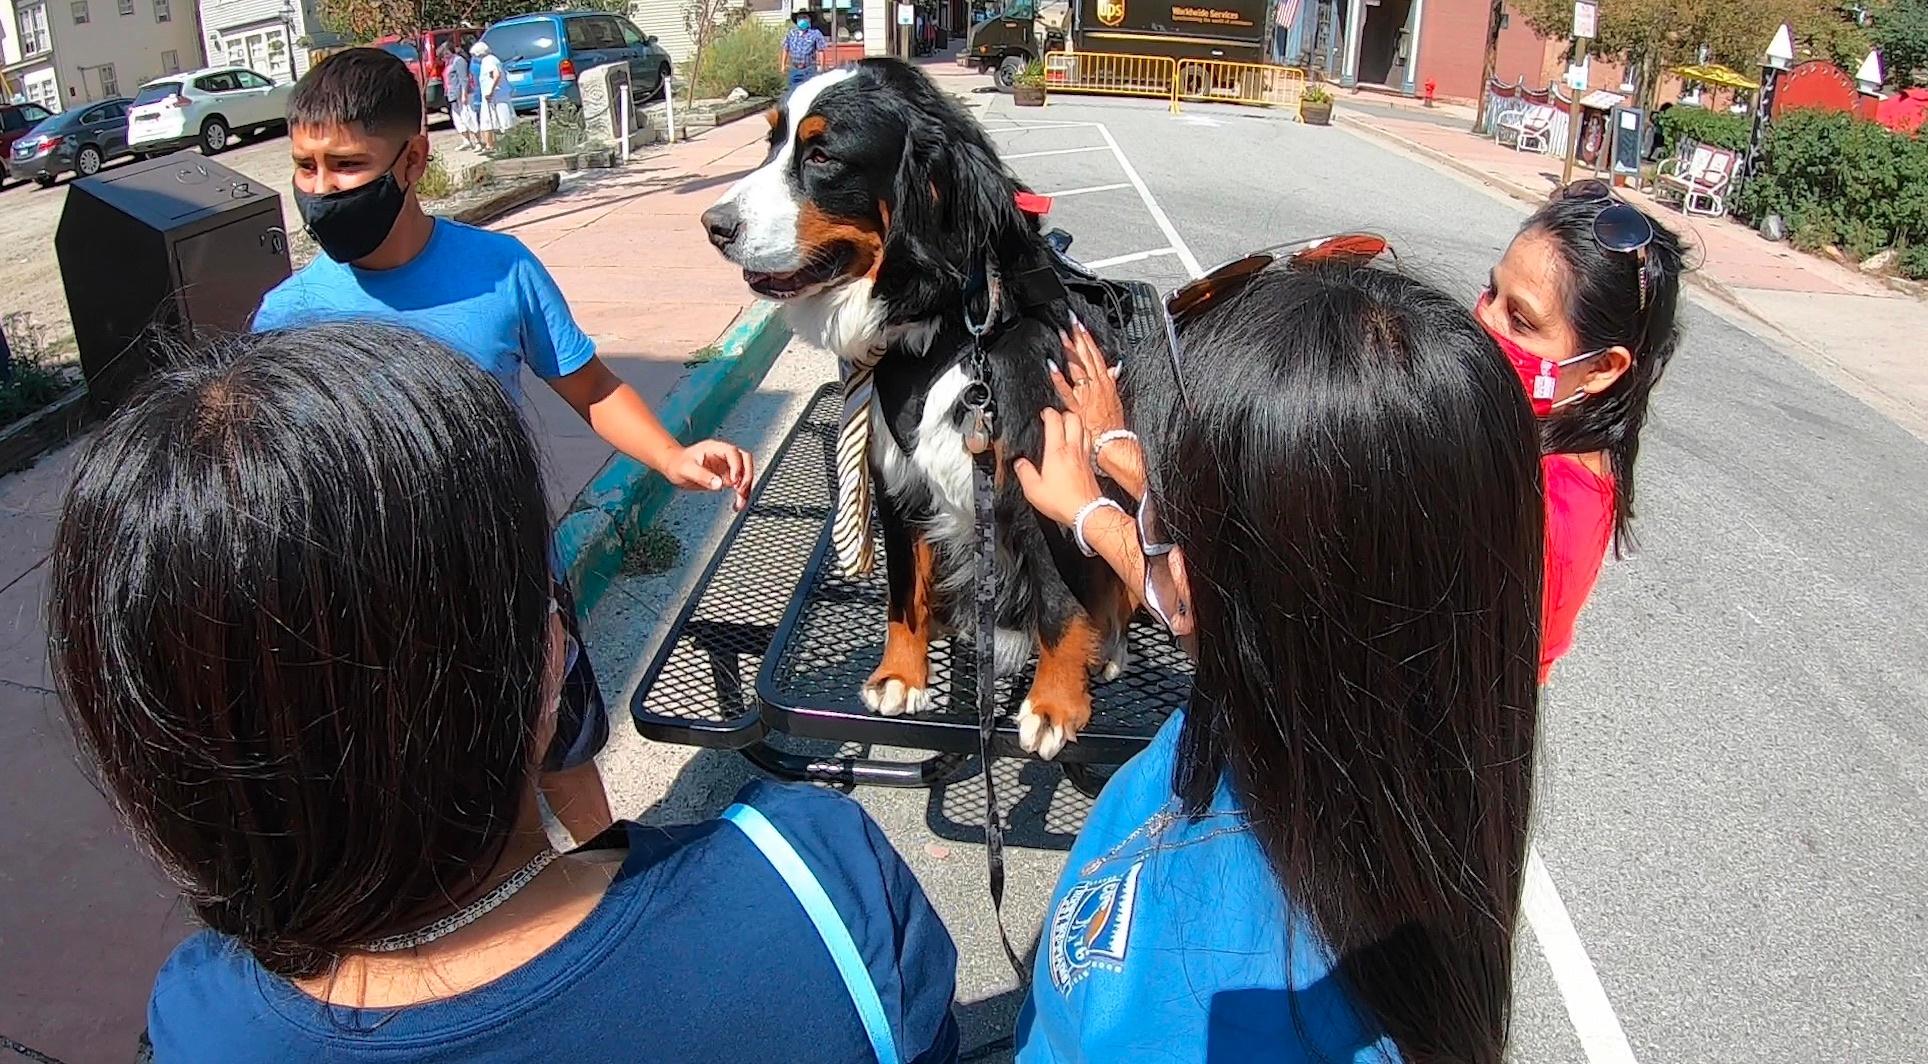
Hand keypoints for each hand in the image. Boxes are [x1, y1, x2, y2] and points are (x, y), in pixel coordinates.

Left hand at [665, 439, 754, 510]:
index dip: (737, 466)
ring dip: (746, 487)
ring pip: (746, 473)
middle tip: (741, 491)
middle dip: (747, 476)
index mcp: (715, 448)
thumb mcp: (686, 469)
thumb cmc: (677, 463)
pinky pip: (740, 484)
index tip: (734, 481)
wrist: (674, 466)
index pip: (733, 453)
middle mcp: (723, 456)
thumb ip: (702, 476)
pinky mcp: (726, 476)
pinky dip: (741, 494)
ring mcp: (726, 466)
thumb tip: (719, 484)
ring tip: (740, 502)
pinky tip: (737, 503)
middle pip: (746, 460)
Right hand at [1014, 408, 1105, 529]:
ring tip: (1067, 426)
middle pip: (1074, 418)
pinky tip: (1076, 444)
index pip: (1055, 421)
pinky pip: (1087, 442)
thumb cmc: (1062, 501)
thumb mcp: (1033, 490)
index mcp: (1056, 452)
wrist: (1086, 512)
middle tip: (1055, 417)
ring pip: (1084, 428)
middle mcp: (1072, 450)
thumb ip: (1024, 473)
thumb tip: (1019, 463)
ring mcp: (1084, 456)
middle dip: (1064, 413)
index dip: (1048, 412)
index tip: (1044, 413)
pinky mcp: (1090, 464)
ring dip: (1075, 423)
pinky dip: (1082, 436)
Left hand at [1049, 320, 1124, 441]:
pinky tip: (1051, 366)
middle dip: (1078, 338)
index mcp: (1105, 381)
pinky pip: (1067, 390)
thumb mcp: (1116, 398)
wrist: (1113, 441)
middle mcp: (1096, 384)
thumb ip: (1113, 380)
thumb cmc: (1113, 423)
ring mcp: (1086, 394)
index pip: (1096, 355)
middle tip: (1069, 321)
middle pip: (1087, 356)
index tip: (1080, 325)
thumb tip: (1114, 368)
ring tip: (1061, 336)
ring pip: (1078, 368)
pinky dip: (1059, 378)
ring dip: (1069, 351)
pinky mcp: (1077, 406)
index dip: (1088, 339)